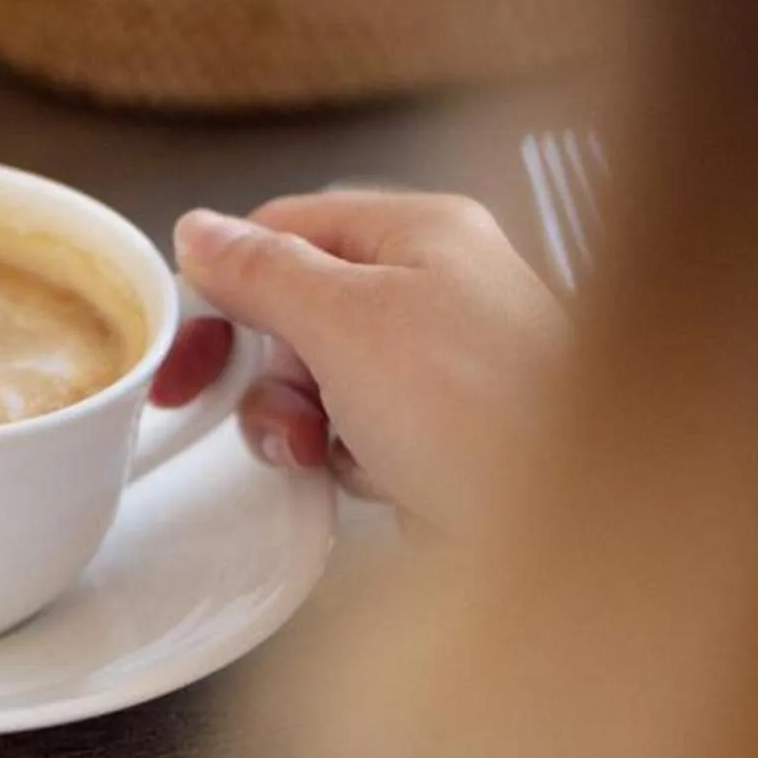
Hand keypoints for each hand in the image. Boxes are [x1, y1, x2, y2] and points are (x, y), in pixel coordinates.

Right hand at [151, 191, 568, 528]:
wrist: (570, 528)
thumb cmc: (478, 410)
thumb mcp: (346, 321)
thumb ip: (264, 272)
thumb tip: (199, 231)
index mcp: (422, 234)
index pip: (288, 229)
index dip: (227, 284)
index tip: (187, 348)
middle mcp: (439, 291)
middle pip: (301, 310)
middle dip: (271, 369)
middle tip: (274, 411)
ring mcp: (446, 370)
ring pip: (324, 382)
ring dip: (304, 422)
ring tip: (326, 453)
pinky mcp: (448, 442)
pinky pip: (361, 438)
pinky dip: (348, 461)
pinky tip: (373, 482)